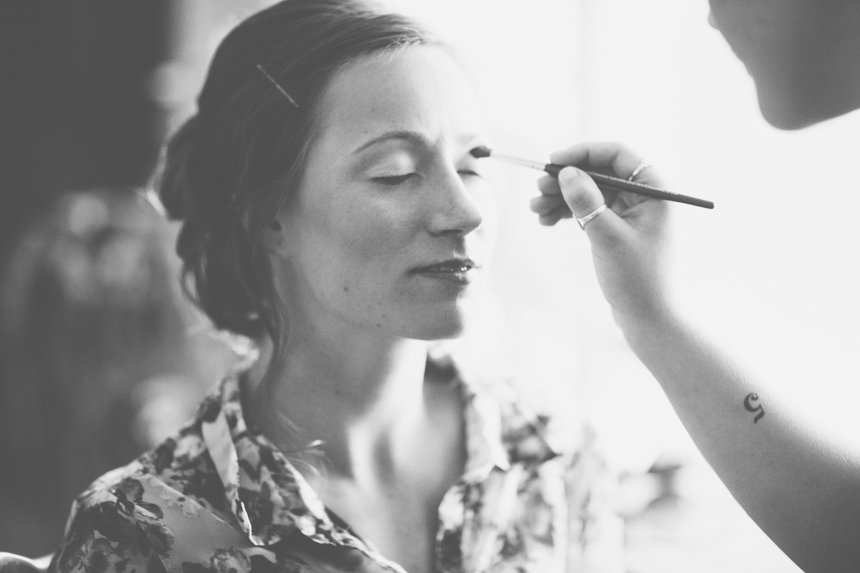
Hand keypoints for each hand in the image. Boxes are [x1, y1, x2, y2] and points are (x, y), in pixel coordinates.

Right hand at [529, 141, 671, 332]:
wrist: (650, 319)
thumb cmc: (638, 280)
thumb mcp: (609, 237)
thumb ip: (587, 202)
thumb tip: (567, 172)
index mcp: (655, 190)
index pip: (617, 155)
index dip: (583, 153)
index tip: (553, 163)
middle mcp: (645, 196)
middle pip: (600, 172)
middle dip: (567, 180)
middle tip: (537, 189)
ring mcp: (631, 213)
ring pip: (591, 192)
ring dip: (562, 197)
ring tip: (535, 210)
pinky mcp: (618, 229)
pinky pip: (590, 210)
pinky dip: (569, 213)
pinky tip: (547, 221)